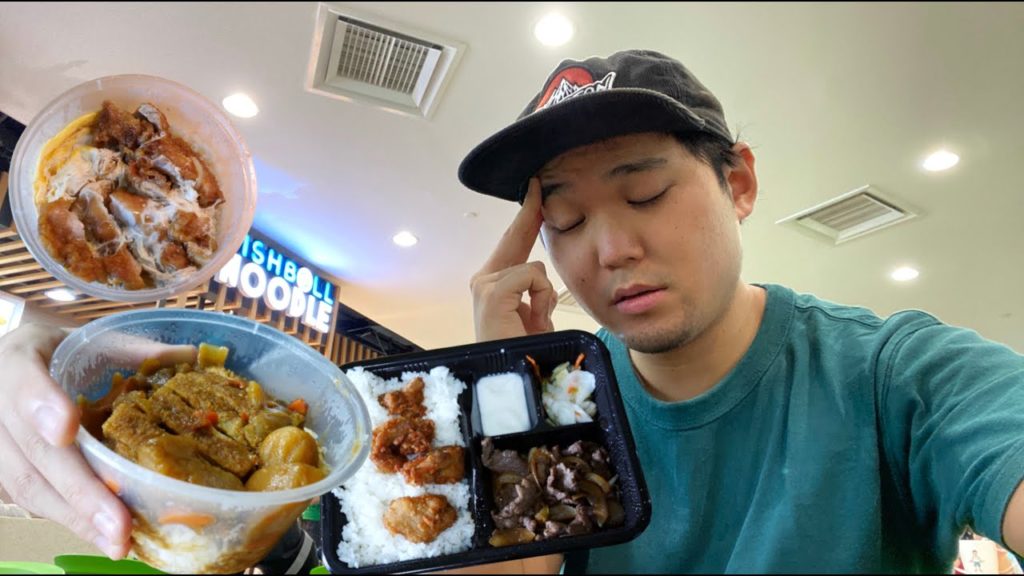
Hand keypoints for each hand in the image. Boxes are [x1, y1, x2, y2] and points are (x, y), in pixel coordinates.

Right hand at [0, 324, 135, 558]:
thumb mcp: (90, 341)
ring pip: (28, 486)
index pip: (25, 383)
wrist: (10, 367)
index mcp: (20, 358)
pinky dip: (68, 518)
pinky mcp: (2, 472)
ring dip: (76, 517)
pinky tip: (103, 535)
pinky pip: (30, 499)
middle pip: (33, 452)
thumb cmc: (60, 355)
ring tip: (118, 543)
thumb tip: (191, 356)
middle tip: (120, 524)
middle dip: (80, 491)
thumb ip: (134, 352)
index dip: (44, 406)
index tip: (67, 429)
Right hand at [470, 178, 556, 341]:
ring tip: (534, 324)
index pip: (513, 243)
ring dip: (544, 297)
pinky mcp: (491, 292)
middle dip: (529, 213)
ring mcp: (484, 285)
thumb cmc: (526, 352)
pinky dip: (541, 300)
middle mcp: (482, 280)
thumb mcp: (535, 317)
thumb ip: (537, 293)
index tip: (536, 188)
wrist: (514, 381)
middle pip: (516, 238)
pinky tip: (532, 321)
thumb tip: (544, 276)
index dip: (526, 216)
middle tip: (538, 183)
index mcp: (492, 284)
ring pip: (534, 269)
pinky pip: (533, 278)